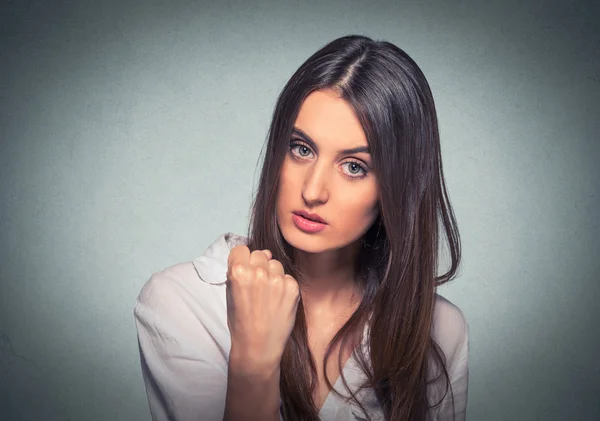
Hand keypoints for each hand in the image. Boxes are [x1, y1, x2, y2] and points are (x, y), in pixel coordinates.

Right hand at [225, 245, 299, 370]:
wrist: (258, 346)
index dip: (242, 259)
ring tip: (268, 294)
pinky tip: (278, 300)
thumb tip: (251, 256)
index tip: (244, 268)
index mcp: (238, 272)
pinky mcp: (292, 287)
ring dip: (272, 273)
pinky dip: (283, 286)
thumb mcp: (230, 293)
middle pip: (260, 253)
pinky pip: (287, 277)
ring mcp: (277, 279)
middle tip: (257, 283)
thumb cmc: (241, 322)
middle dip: (258, 264)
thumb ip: (238, 272)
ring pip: (275, 263)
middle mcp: (258, 272)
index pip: (241, 249)